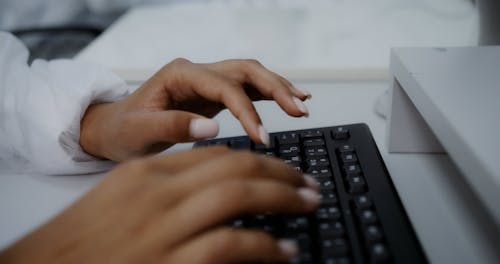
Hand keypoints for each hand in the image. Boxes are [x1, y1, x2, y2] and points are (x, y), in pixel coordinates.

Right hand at [0, 147, 319, 263]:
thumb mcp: (123, 199)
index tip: (280, 168)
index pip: (216, 153)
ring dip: (286, 197)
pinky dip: (267, 246)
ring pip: (242, 195)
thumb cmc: (82, 242)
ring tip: (309, 203)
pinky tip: (284, 251)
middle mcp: (158, 192)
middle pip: (237, 166)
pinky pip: (234, 244)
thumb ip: (167, 186)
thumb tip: (214, 185)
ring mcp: (164, 226)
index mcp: (147, 173)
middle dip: (282, 172)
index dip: (258, 159)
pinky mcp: (171, 262)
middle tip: (307, 183)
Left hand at [80, 58, 310, 160]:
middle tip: (300, 109)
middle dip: (275, 88)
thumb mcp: (138, 132)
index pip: (224, 87)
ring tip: (303, 103)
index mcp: (179, 75)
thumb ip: (172, 126)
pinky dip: (269, 94)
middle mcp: (196, 72)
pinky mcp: (212, 94)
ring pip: (250, 75)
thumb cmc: (122, 130)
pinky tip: (288, 101)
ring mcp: (206, 81)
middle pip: (245, 70)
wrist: (114, 129)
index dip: (247, 111)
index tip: (262, 137)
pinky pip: (247, 89)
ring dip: (278, 87)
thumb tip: (212, 127)